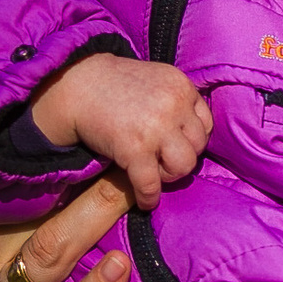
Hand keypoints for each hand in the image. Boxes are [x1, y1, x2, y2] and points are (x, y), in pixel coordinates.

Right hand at [30, 51, 211, 204]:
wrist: (77, 85)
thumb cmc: (114, 85)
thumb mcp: (156, 80)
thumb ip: (176, 101)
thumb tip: (191, 134)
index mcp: (181, 86)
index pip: (205, 124)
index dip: (191, 139)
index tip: (176, 146)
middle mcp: (173, 105)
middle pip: (198, 147)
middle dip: (181, 158)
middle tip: (161, 161)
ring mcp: (155, 127)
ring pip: (183, 166)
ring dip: (168, 175)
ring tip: (153, 174)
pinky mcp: (135, 148)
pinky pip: (151, 183)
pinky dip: (148, 197)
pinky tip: (143, 201)